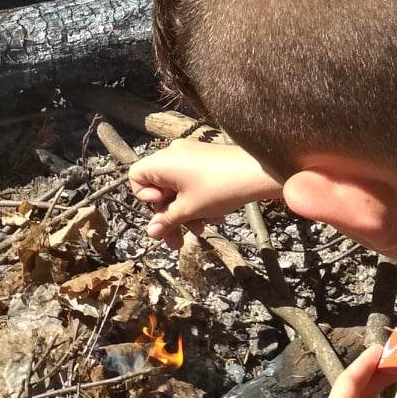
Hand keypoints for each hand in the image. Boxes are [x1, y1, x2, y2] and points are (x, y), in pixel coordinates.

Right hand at [128, 138, 281, 249]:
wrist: (260, 172)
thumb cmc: (220, 188)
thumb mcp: (190, 209)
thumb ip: (167, 220)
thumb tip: (151, 233)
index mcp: (163, 162)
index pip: (136, 177)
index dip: (145, 198)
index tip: (163, 210)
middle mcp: (174, 154)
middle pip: (159, 188)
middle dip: (169, 215)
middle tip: (177, 242)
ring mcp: (191, 156)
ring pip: (178, 188)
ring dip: (186, 212)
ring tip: (202, 229)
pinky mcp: (207, 160)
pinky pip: (193, 182)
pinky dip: (199, 200)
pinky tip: (216, 216)